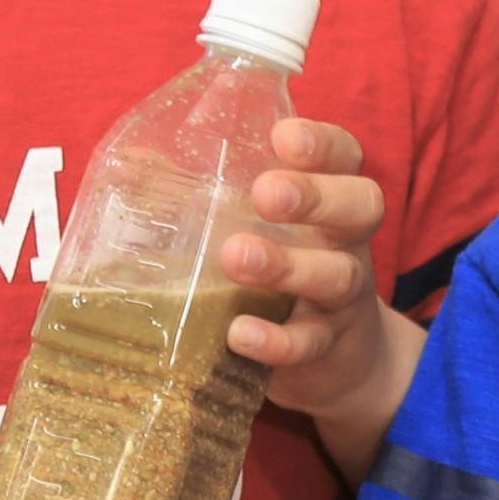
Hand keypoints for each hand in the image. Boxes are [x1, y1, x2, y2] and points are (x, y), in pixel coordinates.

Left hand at [223, 119, 402, 422]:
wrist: (340, 361)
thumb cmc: (282, 275)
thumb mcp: (258, 230)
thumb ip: (213, 194)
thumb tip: (136, 157)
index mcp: (329, 200)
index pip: (345, 156)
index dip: (322, 143)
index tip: (282, 138)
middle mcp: (346, 241)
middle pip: (362, 205)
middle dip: (315, 196)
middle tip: (265, 194)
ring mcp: (343, 297)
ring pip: (338, 275)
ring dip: (288, 265)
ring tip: (236, 256)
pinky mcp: (327, 348)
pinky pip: (311, 343)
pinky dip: (277, 340)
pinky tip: (239, 333)